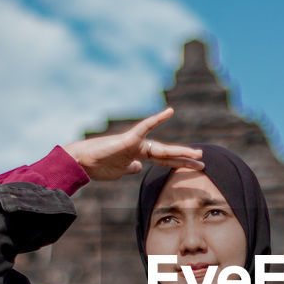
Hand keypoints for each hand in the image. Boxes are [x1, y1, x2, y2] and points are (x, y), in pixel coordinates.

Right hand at [63, 108, 203, 180]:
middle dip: (185, 159)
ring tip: (197, 154)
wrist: (80, 162)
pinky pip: (144, 128)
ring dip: (180, 152)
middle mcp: (138, 149)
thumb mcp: (118, 172)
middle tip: (203, 160)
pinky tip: (169, 111)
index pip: (162, 160)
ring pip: (161, 148)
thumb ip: (130, 168)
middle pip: (166, 154)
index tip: (194, 167)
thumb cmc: (96, 166)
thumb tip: (139, 168)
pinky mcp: (127, 140)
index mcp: (137, 157)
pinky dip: (156, 119)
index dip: (178, 163)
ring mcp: (134, 144)